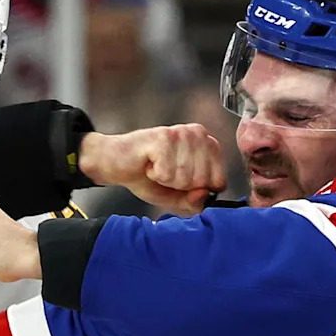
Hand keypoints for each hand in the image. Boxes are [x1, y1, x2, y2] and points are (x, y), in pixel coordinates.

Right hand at [79, 124, 226, 214]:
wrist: (116, 163)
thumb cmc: (147, 176)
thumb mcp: (176, 196)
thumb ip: (194, 201)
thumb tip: (204, 195)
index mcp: (208, 145)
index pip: (219, 182)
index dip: (197, 190)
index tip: (180, 181)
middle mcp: (198, 134)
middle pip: (203, 181)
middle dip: (180, 186)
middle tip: (165, 173)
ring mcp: (182, 133)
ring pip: (186, 178)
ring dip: (166, 180)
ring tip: (157, 167)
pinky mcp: (164, 136)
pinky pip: (168, 173)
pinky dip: (155, 175)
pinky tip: (149, 164)